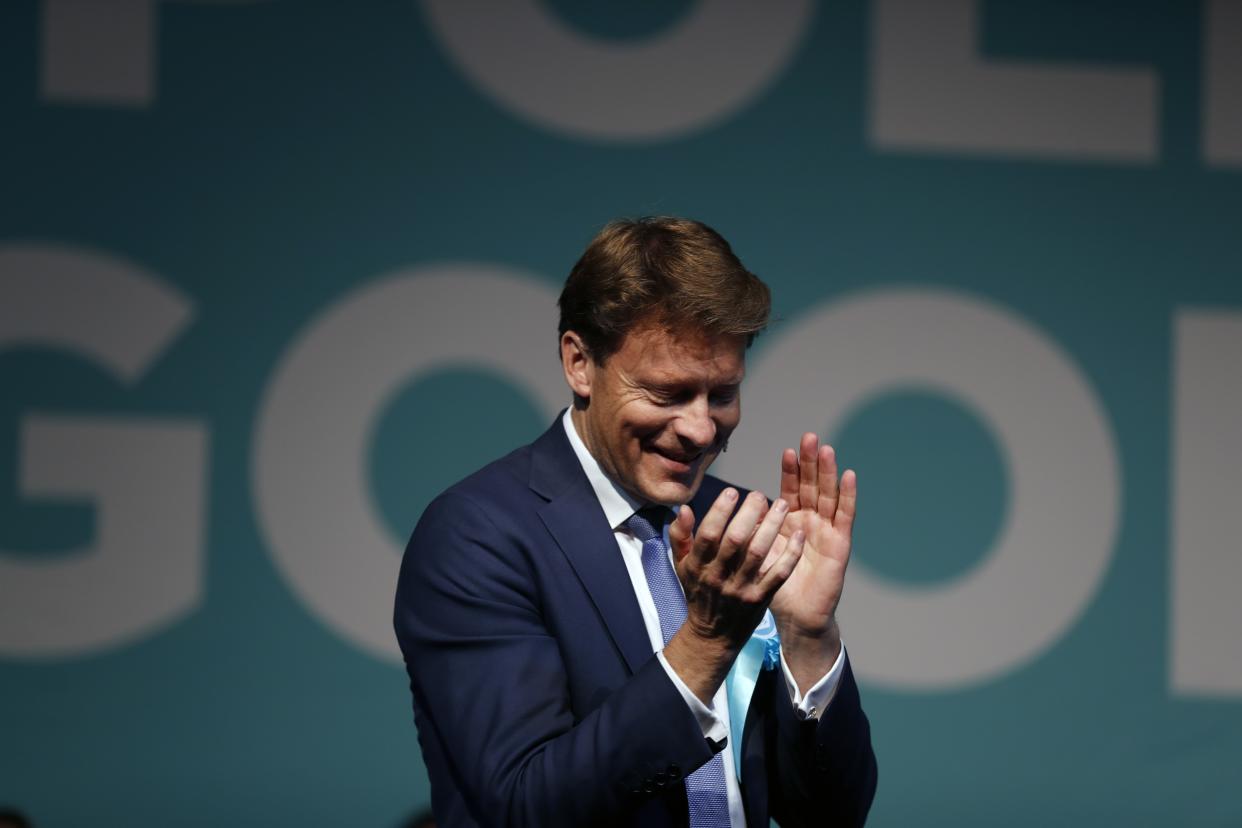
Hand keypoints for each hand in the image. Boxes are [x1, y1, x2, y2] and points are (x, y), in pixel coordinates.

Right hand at [661, 488, 804, 702]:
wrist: (713, 636)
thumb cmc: (698, 592)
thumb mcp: (681, 565)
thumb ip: (680, 536)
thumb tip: (684, 508)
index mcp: (697, 565)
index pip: (708, 534)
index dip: (719, 511)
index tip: (732, 492)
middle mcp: (718, 576)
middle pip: (735, 541)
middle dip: (749, 514)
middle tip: (760, 494)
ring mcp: (741, 588)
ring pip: (758, 554)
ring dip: (772, 527)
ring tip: (783, 504)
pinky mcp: (761, 599)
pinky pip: (778, 574)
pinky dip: (790, 555)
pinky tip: (799, 535)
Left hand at [768, 433, 857, 689]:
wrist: (797, 616)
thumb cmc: (774, 586)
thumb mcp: (756, 554)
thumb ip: (746, 531)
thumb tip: (731, 507)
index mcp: (789, 522)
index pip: (791, 490)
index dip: (791, 471)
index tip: (787, 450)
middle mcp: (810, 522)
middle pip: (812, 486)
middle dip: (810, 462)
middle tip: (810, 437)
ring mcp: (827, 531)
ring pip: (828, 495)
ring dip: (828, 472)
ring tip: (826, 449)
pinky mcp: (840, 544)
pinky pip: (845, 516)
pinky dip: (848, 495)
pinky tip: (849, 476)